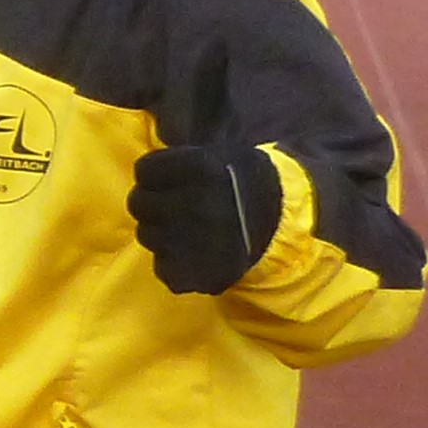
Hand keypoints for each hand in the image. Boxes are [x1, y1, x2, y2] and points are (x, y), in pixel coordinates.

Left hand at [129, 143, 282, 294]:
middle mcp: (196, 204)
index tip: (163, 180)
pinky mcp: (194, 274)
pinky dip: (174, 263)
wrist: (289, 226)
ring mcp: (193, 242)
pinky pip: (163, 267)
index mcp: (202, 169)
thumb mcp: (222, 154)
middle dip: (152, 203)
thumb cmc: (249, 183)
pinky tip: (194, 254)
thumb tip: (147, 164)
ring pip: (147, 235)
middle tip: (172, 207)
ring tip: (188, 231)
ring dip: (161, 233)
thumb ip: (182, 158)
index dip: (153, 174)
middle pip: (138, 203)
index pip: (145, 169)